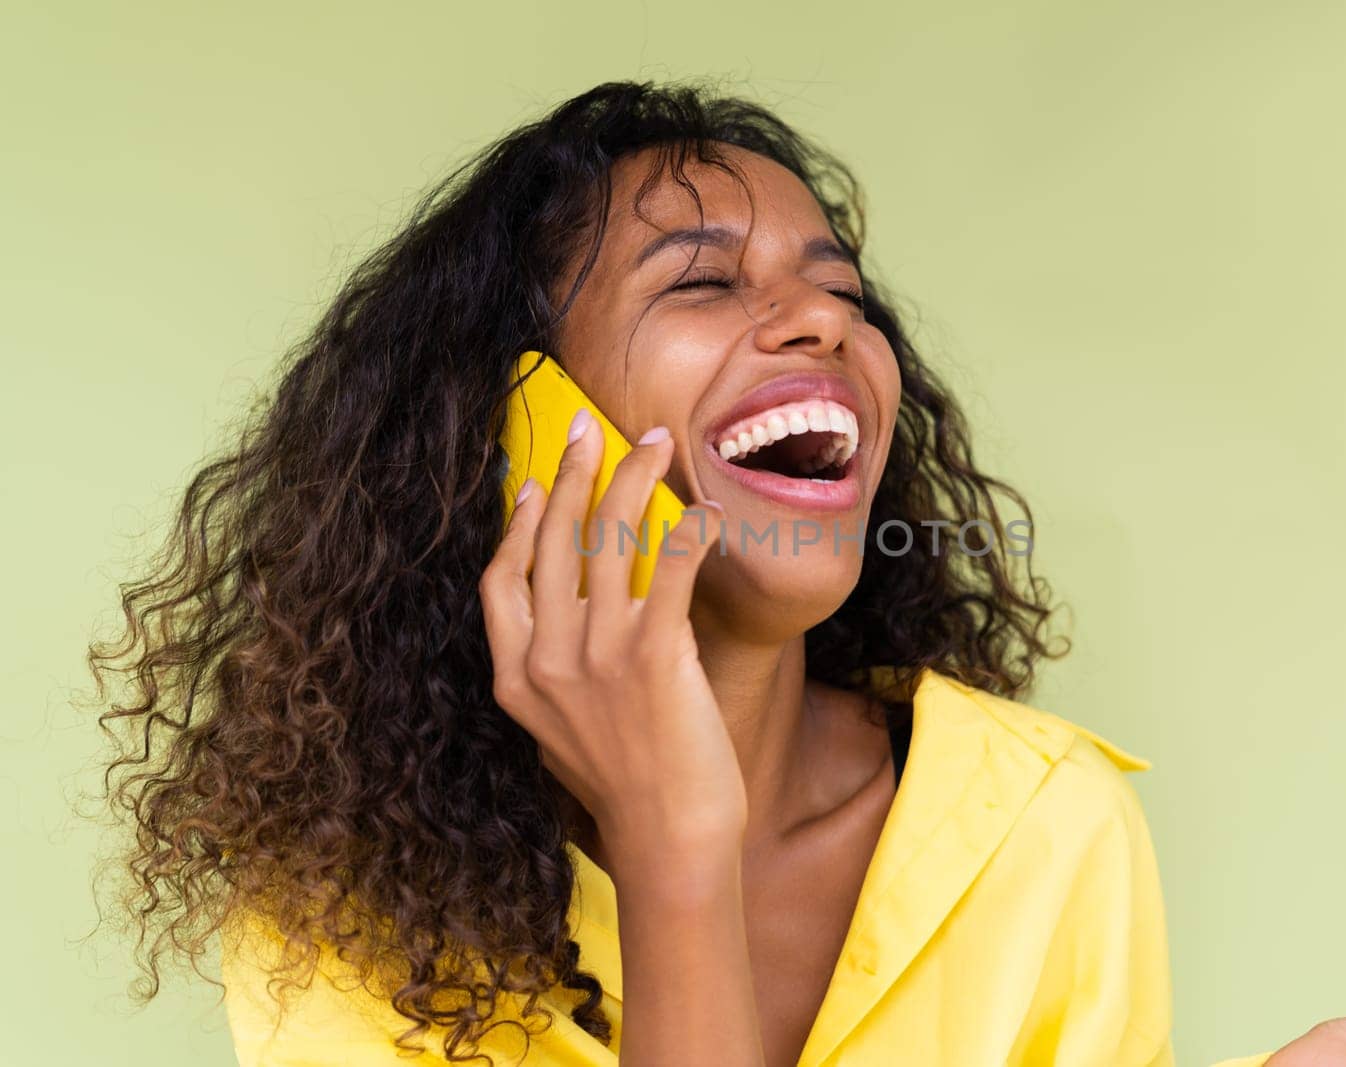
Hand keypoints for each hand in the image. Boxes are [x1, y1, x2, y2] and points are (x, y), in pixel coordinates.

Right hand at [479, 409, 741, 860]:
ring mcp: (596, 658)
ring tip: (657, 442)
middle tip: (590, 429)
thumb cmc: (627, 790)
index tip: (538, 484)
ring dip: (633, 479)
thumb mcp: (561, 734)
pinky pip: (668, 572)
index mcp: (514, 678)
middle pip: (551, 541)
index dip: (518, 524)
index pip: (499, 581)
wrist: (669, 842)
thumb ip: (553, 677)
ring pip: (607, 540)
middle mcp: (545, 661)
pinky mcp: (653, 658)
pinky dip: (689, 534)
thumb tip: (569, 623)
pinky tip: (708, 511)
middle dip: (573, 473)